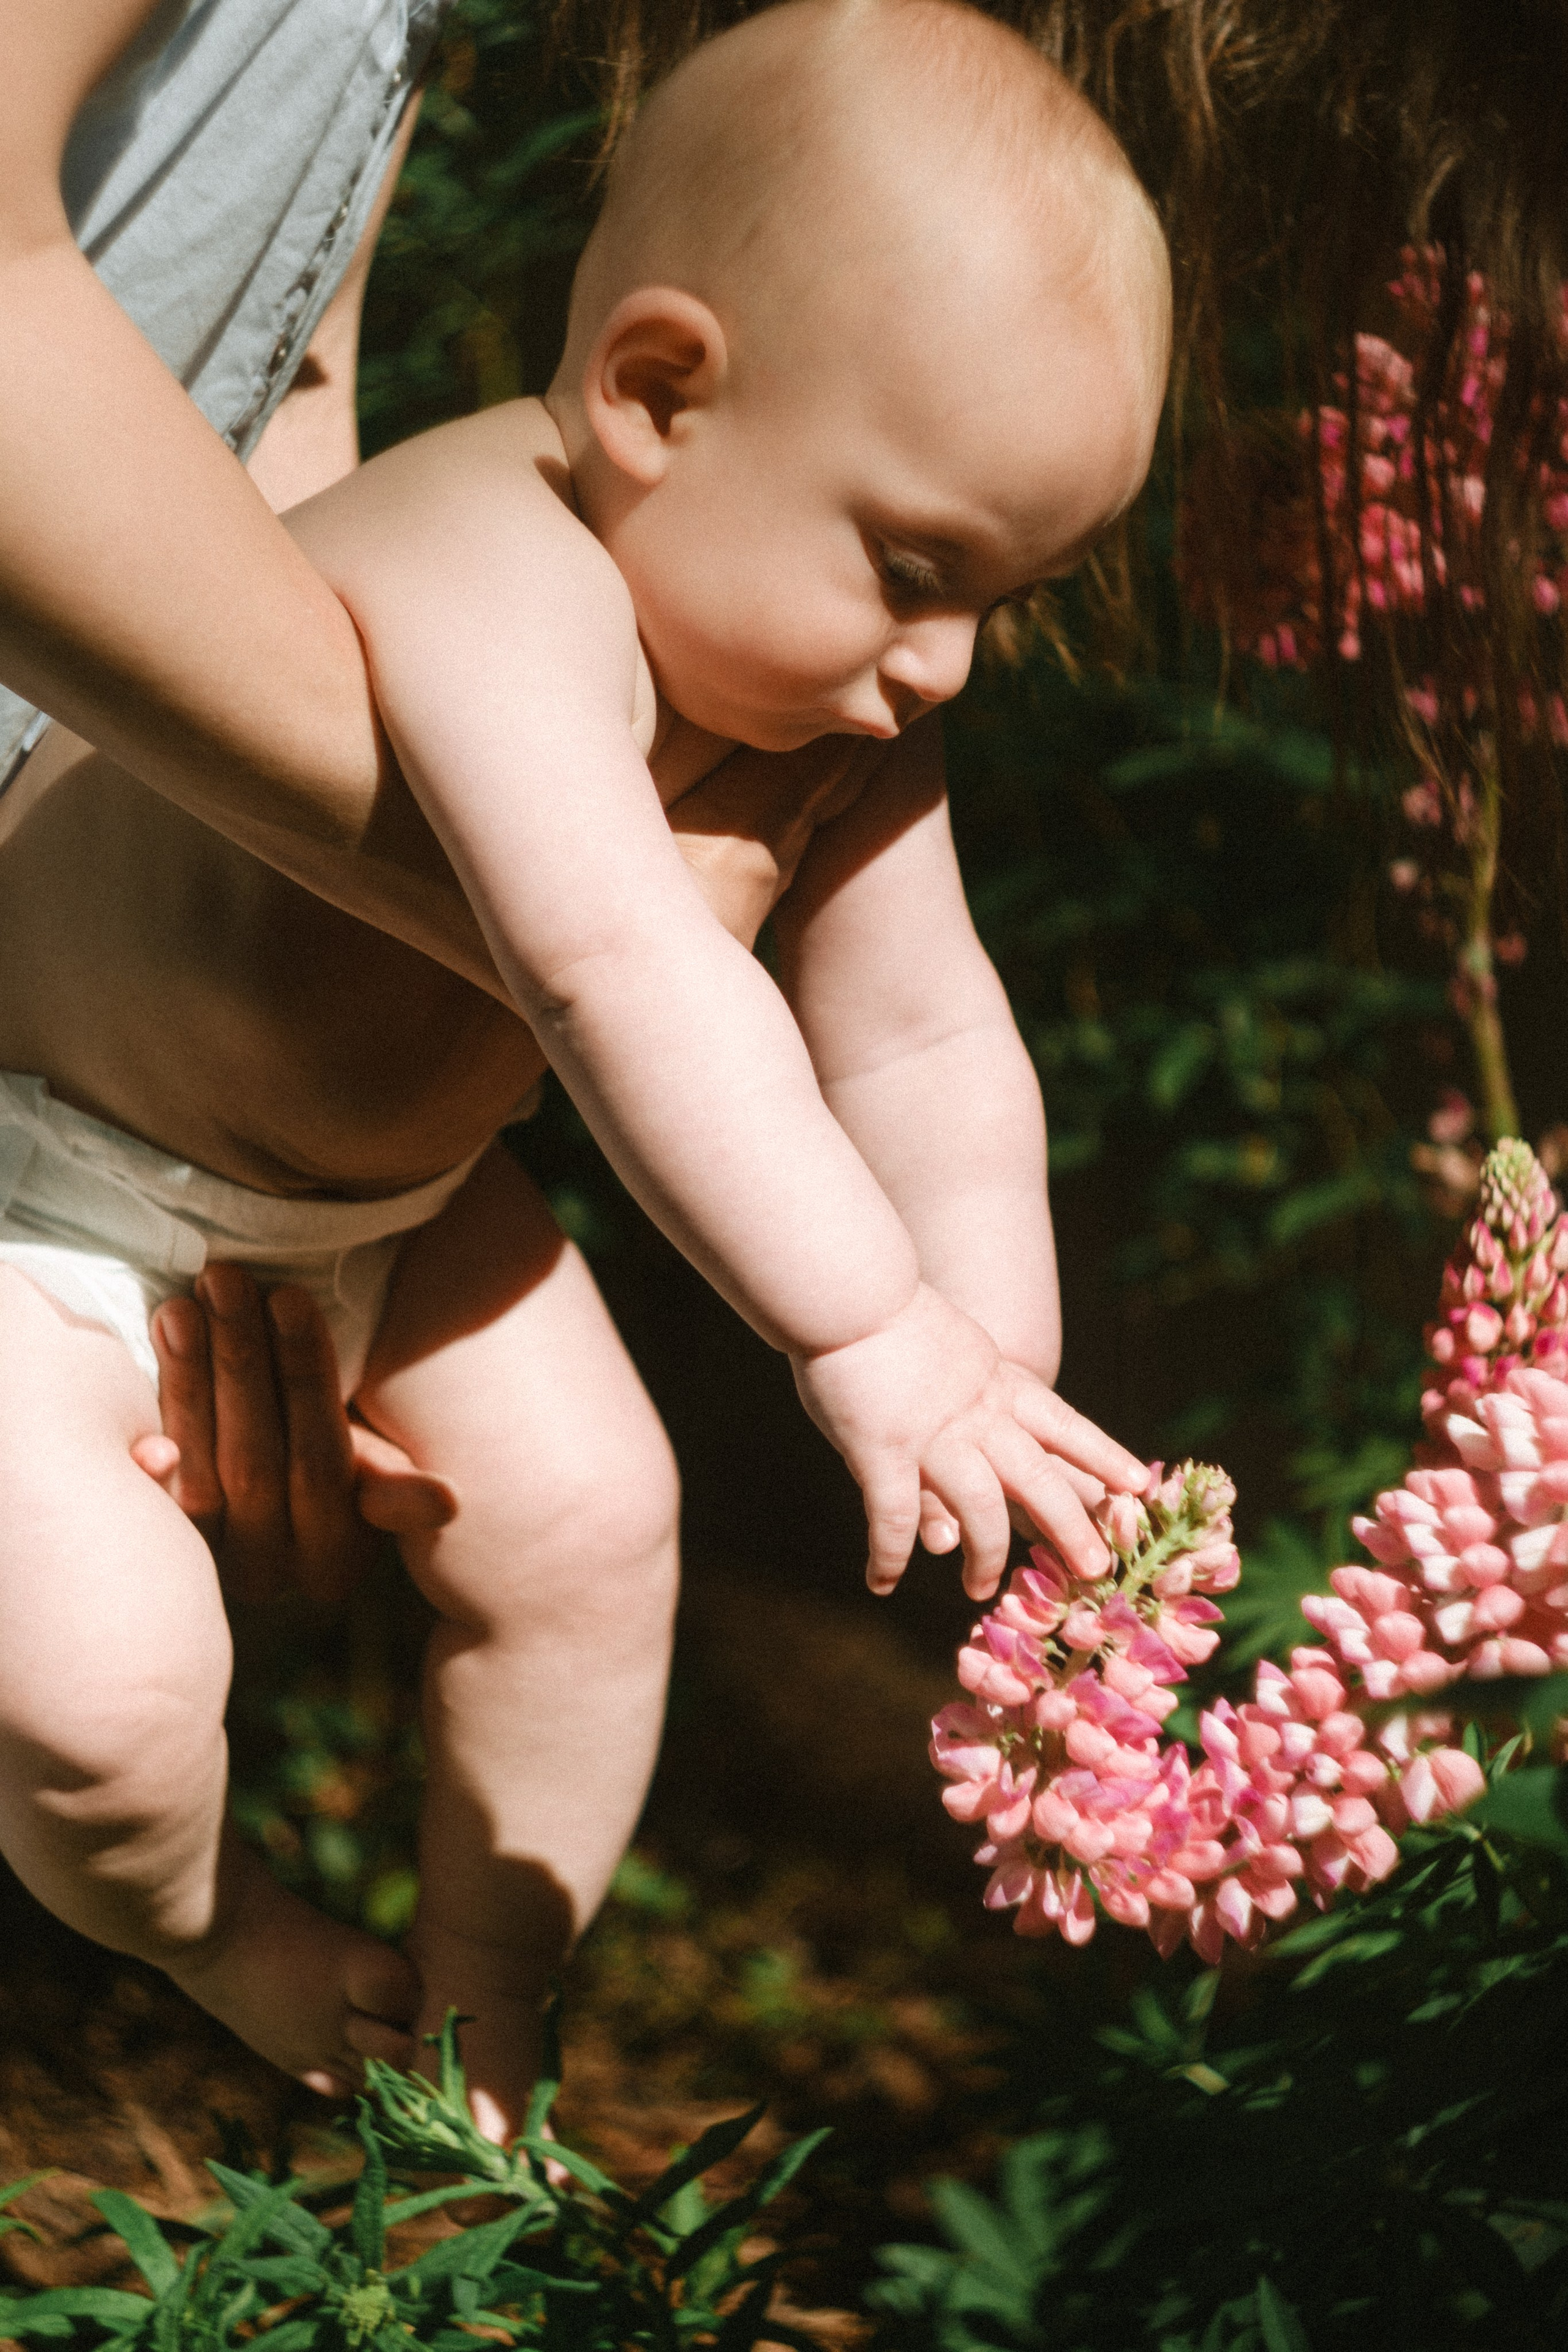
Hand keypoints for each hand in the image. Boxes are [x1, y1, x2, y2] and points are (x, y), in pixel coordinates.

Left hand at [129, 1264, 455, 1604]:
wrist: (267, 1486)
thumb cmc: (332, 1459)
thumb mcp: (373, 1470)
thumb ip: (395, 1487)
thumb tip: (445, 1503)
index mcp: (334, 1562)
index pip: (321, 1460)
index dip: (306, 1377)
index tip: (290, 1296)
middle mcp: (269, 1573)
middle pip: (255, 1460)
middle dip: (241, 1362)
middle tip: (226, 1280)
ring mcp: (207, 1562)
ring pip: (199, 1466)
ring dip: (189, 1375)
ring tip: (185, 1300)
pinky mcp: (159, 1542)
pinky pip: (150, 1476)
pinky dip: (150, 1412)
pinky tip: (154, 1347)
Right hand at [793, 1283, 1144, 1601]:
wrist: (849, 1290)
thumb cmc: (889, 1312)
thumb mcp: (955, 1347)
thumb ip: (971, 1390)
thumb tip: (982, 1433)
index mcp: (998, 1383)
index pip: (1065, 1425)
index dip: (1105, 1456)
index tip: (1139, 1484)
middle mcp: (978, 1415)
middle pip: (1040, 1478)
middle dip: (1072, 1527)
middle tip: (1097, 1569)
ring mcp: (933, 1436)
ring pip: (981, 1510)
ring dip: (986, 1556)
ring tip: (981, 1589)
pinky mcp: (883, 1451)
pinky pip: (894, 1518)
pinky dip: (889, 1556)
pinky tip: (882, 1582)